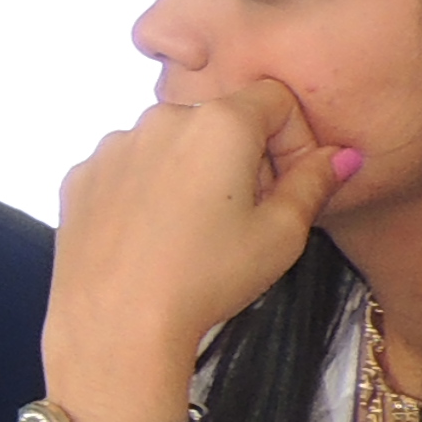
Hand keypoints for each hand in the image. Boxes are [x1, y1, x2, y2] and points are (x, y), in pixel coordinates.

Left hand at [37, 80, 349, 421]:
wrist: (116, 323)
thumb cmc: (206, 279)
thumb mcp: (281, 234)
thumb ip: (314, 182)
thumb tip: (342, 155)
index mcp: (219, 122)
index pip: (275, 99)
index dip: (294, 138)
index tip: (289, 185)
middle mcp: (161, 118)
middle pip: (219, 120)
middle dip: (242, 156)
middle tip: (246, 215)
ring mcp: (114, 146)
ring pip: (170, 144)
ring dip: (191, 171)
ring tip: (194, 232)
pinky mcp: (80, 176)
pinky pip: (127, 169)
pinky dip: (146, 191)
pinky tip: (151, 238)